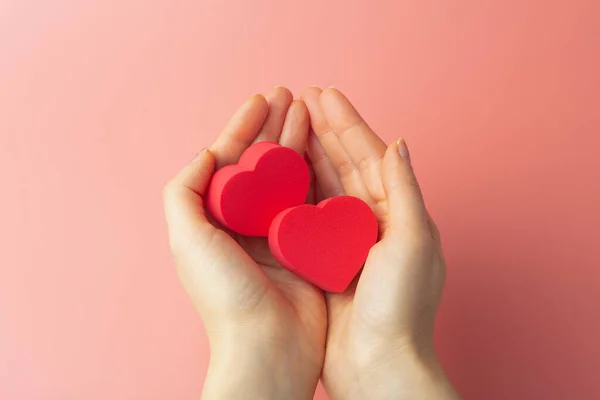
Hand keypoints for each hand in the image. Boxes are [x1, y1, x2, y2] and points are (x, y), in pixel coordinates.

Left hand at [163, 87, 325, 399]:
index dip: (242, 127)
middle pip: (261, 162)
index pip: (229, 161)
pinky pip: (313, 198)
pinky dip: (318, 171)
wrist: (269, 347)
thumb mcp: (186, 239)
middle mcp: (245, 223)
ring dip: (296, 141)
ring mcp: (278, 233)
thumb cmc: (226, 297)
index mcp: (215, 219)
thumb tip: (205, 153)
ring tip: (308, 110)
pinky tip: (325, 148)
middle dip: (273, 126)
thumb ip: (184, 191)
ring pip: (289, 175)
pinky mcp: (306, 244)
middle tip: (290, 95)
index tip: (260, 100)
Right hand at [302, 87, 459, 399]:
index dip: (347, 123)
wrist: (377, 365)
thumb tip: (397, 143)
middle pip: (346, 164)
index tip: (325, 94)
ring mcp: (347, 240)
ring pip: (326, 185)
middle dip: (325, 130)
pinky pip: (308, 214)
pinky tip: (282, 173)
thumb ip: (404, 191)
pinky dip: (297, 190)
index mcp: (399, 213)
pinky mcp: (325, 259)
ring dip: (309, 153)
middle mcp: (374, 222)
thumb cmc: (401, 309)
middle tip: (302, 99)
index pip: (370, 156)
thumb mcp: (413, 243)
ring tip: (290, 125)